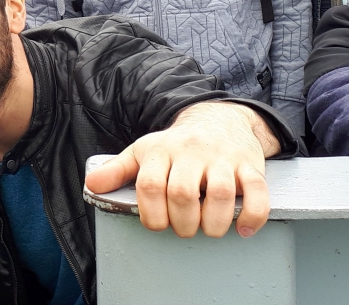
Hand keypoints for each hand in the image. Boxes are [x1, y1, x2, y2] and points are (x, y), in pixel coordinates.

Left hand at [84, 102, 276, 238]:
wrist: (220, 118)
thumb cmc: (177, 144)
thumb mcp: (144, 151)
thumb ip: (118, 170)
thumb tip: (91, 185)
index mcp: (162, 150)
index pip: (149, 186)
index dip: (151, 214)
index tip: (159, 224)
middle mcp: (192, 152)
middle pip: (183, 193)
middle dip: (182, 223)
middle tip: (185, 229)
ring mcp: (223, 158)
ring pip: (221, 194)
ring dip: (214, 223)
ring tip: (210, 230)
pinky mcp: (250, 165)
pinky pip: (257, 192)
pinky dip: (252, 216)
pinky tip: (243, 230)